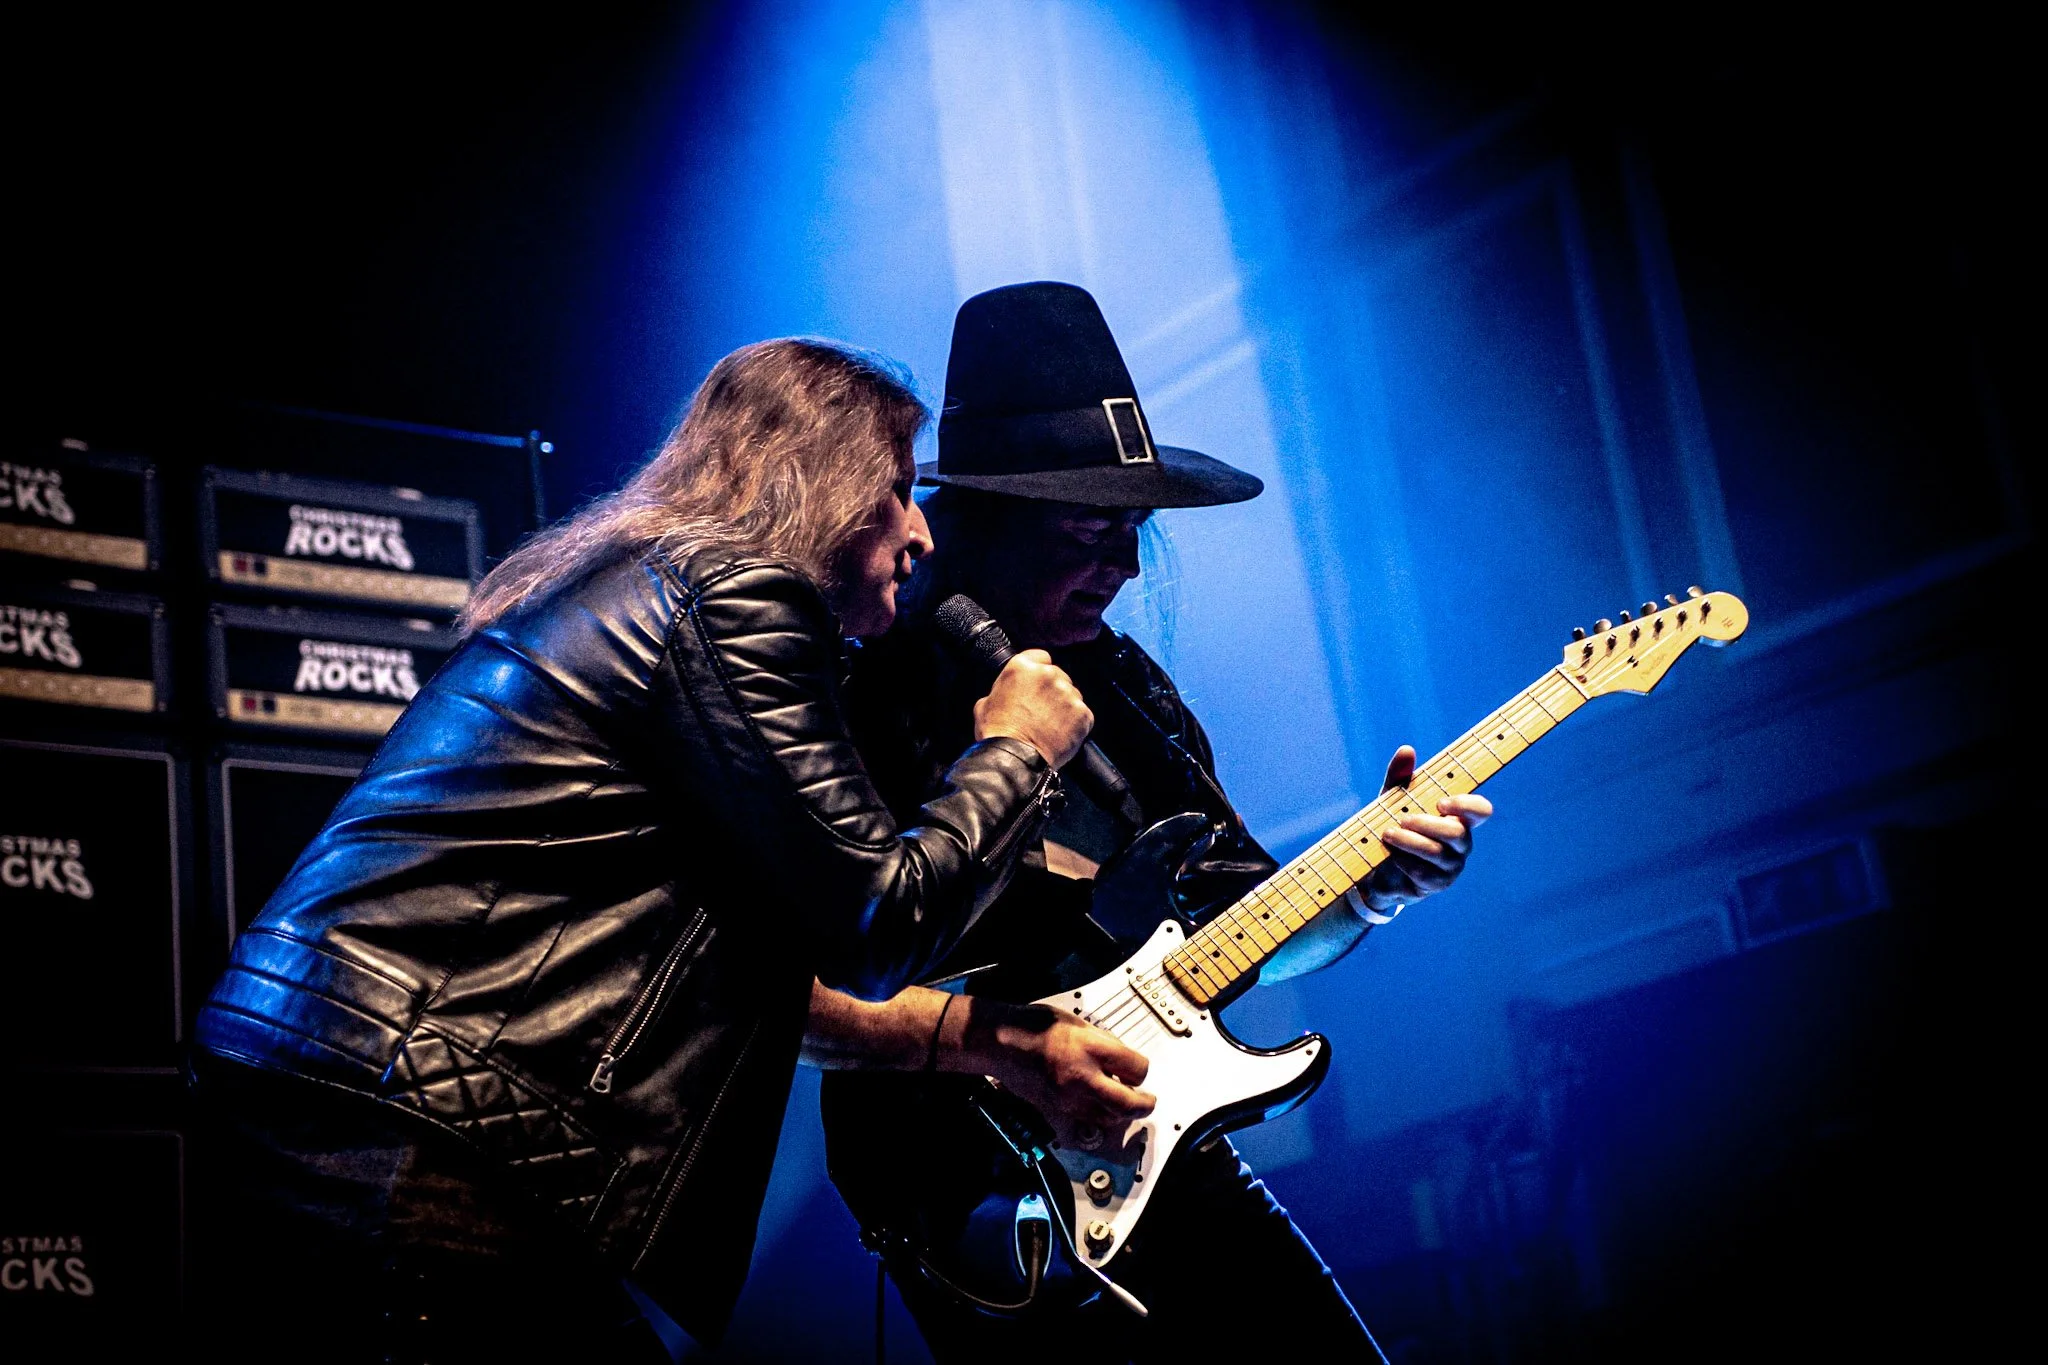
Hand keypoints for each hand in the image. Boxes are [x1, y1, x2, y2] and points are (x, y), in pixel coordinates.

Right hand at [962, 1002, 1154, 1132]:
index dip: (1141, 1068)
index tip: (1137, 1067)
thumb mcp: (1077, 1021)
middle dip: (1145, 1104)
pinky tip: (1096, 1102)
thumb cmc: (1032, 1025)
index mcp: (1089, 1048)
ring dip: (1120, 1111)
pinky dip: (1098, 1114)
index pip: (1136, 1068)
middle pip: (1128, 1104)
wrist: (1000, 1043)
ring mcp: (1068, 1098)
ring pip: (1109, 1117)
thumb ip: (1102, 1041)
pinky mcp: (1056, 1110)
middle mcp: (1082, 1077)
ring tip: (1121, 1099)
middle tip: (1148, 1100)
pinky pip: (1086, 1119)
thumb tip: (1121, 1058)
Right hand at [973, 649, 1092, 769]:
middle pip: (1059, 676)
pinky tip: (1061, 734)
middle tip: (1042, 712)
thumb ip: (1002, 690)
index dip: (1039, 672)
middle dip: (1053, 692)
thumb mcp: (985, 704)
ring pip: (1072, 695)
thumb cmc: (997, 734)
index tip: (1038, 685)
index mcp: (1022, 667)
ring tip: (1051, 726)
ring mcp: (1067, 693)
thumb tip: (1007, 693)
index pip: (1041, 657)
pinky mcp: (1082, 713)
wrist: (1014, 759)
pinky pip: (1083, 715)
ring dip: (1065, 708)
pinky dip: (1076, 725)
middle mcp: (1048, 675)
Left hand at [1361, 745, 1492, 909]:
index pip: (1480, 810)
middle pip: (1457, 833)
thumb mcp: (1392, 800)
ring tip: (1387, 834)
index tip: (1441, 802)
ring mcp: (1451, 866)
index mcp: (1458, 818)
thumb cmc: (1394, 827)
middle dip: (1427, 825)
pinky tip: (1390, 855)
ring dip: (1409, 842)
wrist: (1377, 867)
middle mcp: (1461, 843)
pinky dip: (1403, 861)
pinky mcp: (1436, 885)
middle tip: (1402, 820)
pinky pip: (1423, 874)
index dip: (1466, 805)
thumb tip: (1407, 749)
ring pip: (1437, 854)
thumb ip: (1400, 776)